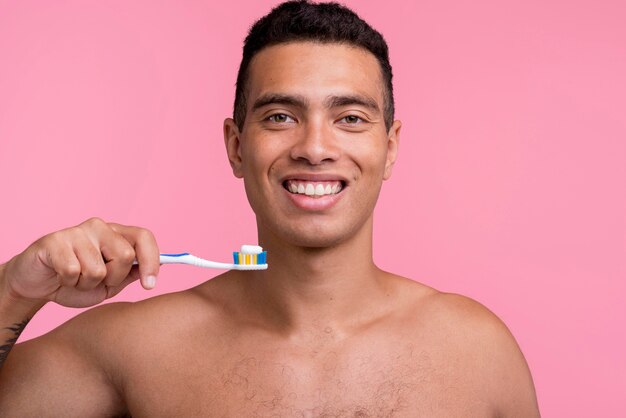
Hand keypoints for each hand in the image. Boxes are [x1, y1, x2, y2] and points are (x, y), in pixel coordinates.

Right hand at [2, 218, 159, 307]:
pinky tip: (60, 276)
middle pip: (125, 255)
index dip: (151, 261)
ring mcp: (77, 231)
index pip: (144, 237)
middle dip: (113, 278)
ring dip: (86, 284)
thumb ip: (130, 274)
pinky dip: (67, 282)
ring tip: (74, 278)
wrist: (36, 285)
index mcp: (116, 234)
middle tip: (95, 281)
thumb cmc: (75, 282)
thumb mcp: (109, 284)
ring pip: (98, 269)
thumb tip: (158, 267)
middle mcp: (99, 227)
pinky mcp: (54, 240)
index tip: (149, 285)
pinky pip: (72, 270)